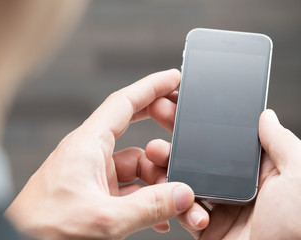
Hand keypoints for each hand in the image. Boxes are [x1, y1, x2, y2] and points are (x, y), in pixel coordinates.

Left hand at [4, 69, 202, 238]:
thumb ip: (148, 206)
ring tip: (177, 202)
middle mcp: (90, 156)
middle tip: (185, 151)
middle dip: (163, 145)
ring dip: (158, 184)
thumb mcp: (105, 219)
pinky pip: (127, 190)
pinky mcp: (93, 196)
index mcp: (87, 145)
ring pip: (136, 169)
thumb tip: (182, 194)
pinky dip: (145, 199)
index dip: (151, 87)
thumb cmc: (44, 229)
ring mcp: (92, 177)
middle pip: (136, 137)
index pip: (123, 103)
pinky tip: (160, 216)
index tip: (173, 79)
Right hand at [149, 104, 300, 238]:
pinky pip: (183, 209)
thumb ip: (281, 143)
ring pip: (184, 180)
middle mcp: (236, 186)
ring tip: (155, 152)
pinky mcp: (206, 227)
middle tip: (158, 112)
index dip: (202, 120)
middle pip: (199, 155)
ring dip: (166, 165)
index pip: (224, 138)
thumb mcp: (299, 174)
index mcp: (259, 170)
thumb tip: (266, 116)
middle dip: (176, 133)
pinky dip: (174, 200)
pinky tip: (176, 193)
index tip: (183, 102)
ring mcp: (219, 206)